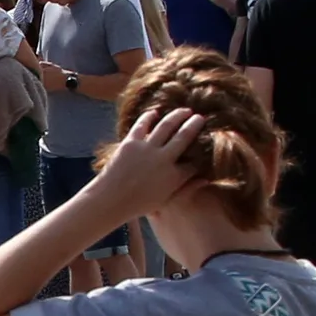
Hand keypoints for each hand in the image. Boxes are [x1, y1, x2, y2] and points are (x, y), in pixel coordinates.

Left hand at [81, 105, 213, 220]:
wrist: (109, 201)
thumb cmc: (138, 204)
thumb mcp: (165, 200)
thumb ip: (186, 189)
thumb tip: (206, 178)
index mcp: (174, 177)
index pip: (194, 160)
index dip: (201, 151)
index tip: (205, 143)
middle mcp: (163, 160)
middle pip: (185, 136)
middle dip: (195, 125)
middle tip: (201, 118)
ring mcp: (147, 149)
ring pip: (167, 125)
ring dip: (178, 115)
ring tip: (185, 111)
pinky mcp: (130, 143)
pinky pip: (143, 124)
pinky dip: (149, 116)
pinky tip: (155, 112)